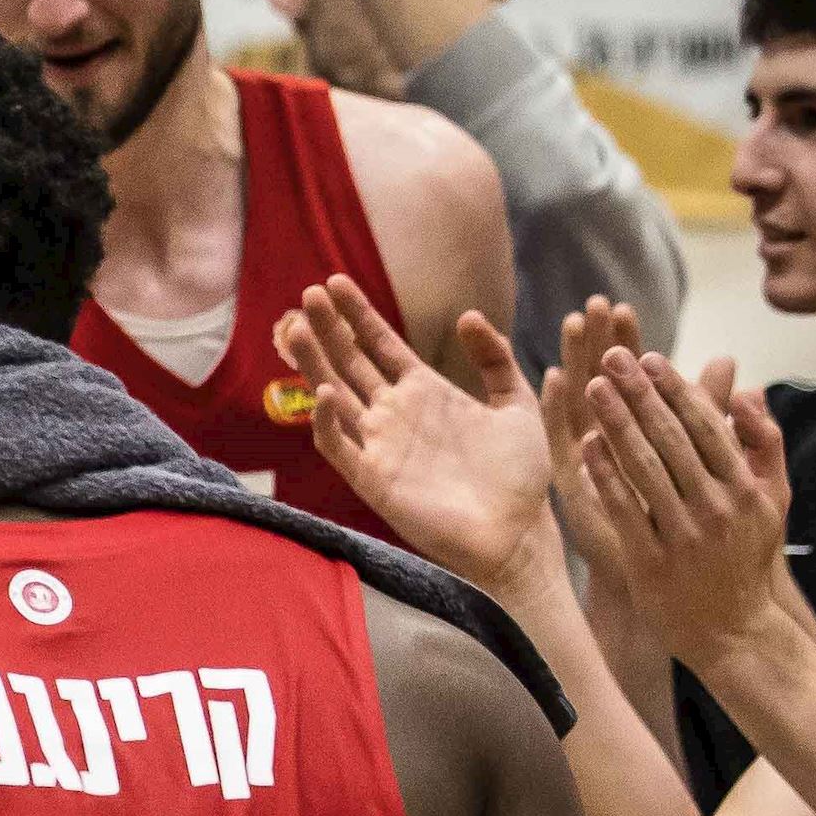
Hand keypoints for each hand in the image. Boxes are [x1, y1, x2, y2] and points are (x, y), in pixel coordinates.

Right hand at [285, 276, 553, 590]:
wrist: (518, 532)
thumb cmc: (520, 475)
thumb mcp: (518, 403)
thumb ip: (495, 359)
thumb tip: (467, 316)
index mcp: (425, 392)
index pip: (379, 344)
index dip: (357, 315)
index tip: (335, 283)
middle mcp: (394, 414)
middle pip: (348, 363)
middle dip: (327, 329)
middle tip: (309, 294)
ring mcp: (379, 445)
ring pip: (332, 397)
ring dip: (312, 364)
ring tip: (294, 330)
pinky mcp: (372, 480)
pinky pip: (338, 446)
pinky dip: (325, 421)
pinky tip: (324, 392)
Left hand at [574, 353, 809, 670]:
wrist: (733, 630)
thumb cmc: (747, 559)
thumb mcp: (772, 501)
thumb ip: (765, 445)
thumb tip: (751, 392)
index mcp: (744, 487)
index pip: (706, 425)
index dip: (676, 388)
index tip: (648, 357)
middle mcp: (716, 506)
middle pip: (672, 438)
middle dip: (639, 393)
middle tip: (610, 356)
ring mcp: (683, 534)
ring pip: (645, 467)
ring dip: (616, 422)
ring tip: (592, 387)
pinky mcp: (652, 561)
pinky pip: (623, 509)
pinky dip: (605, 474)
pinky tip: (584, 444)